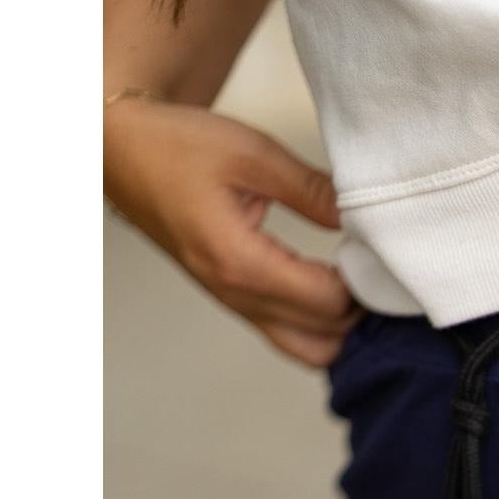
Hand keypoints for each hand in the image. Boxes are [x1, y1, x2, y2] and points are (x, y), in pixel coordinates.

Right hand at [104, 97, 357, 366]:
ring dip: (339, 330)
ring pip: (306, 351)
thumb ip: (310, 189)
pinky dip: (318, 326)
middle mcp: (236, 296)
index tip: (377, 254)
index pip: (328, 303)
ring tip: (356, 284)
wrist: (120, 150)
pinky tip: (334, 292)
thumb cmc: (176, 146)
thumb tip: (360, 215)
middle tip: (375, 273)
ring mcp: (232, 304)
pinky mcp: (231, 301)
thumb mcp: (251, 153)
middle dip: (359, 314)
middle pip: (325, 340)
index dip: (363, 285)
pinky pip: (287, 335)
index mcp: (240, 262)